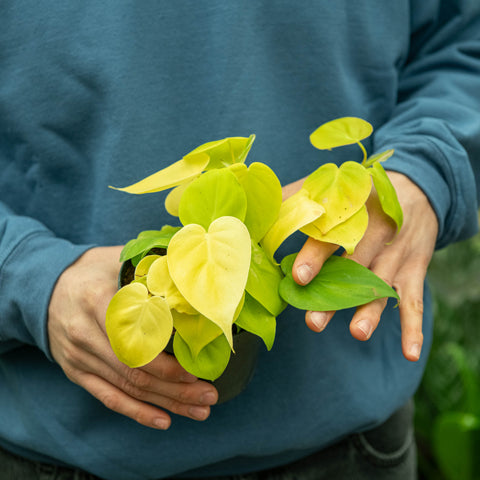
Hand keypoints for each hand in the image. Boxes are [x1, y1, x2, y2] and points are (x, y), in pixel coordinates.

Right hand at [48, 246, 217, 429]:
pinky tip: (163, 419)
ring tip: (199, 411)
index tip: (195, 371)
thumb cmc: (90, 270)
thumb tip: (192, 270)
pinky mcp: (77, 372)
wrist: (45, 287)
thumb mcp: (114, 258)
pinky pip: (108, 397)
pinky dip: (136, 412)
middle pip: (135, 371)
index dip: (165, 362)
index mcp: (97, 302)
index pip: (134, 341)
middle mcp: (85, 335)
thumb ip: (148, 266)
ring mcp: (79, 358)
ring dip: (166, 403)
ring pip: (127, 388)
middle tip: (209, 396)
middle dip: (176, 389)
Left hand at [285, 172, 437, 360]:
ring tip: (357, 333)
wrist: (419, 188)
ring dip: (371, 312)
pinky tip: (410, 353)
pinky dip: (414, 328)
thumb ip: (302, 199)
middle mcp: (381, 232)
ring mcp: (399, 254)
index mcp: (357, 212)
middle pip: (356, 267)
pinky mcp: (415, 269)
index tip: (300, 277)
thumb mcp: (340, 188)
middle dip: (336, 295)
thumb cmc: (366, 194)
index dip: (316, 255)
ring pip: (383, 286)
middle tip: (314, 321)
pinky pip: (415, 301)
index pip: (334, 235)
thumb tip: (264, 209)